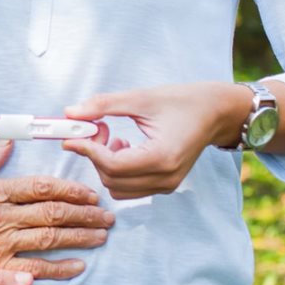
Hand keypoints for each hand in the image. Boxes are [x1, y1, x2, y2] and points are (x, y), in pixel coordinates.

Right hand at [0, 140, 114, 272]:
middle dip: (85, 214)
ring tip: (101, 236)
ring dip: (80, 238)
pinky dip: (59, 268)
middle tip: (107, 216)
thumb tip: (6, 144)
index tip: (90, 192)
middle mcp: (1, 216)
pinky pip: (34, 268)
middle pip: (53, 213)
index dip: (69, 190)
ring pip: (50, 239)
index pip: (40, 187)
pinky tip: (78, 267)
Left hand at [62, 82, 247, 198]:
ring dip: (105, 163)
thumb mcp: (140, 97)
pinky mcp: (165, 184)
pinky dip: (117, 170)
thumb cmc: (181, 101)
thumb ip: (103, 105)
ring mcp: (167, 185)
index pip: (112, 165)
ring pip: (117, 187)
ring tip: (111, 135)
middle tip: (96, 127)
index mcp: (162, 157)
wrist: (215, 112)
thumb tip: (70, 114)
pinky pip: (129, 187)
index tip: (71, 135)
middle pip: (111, 179)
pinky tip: (123, 146)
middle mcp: (165, 178)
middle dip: (95, 154)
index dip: (87, 150)